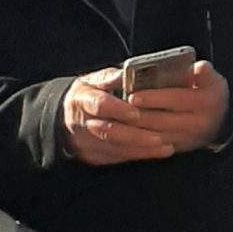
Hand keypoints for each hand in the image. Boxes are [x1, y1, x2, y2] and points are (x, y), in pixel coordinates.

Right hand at [61, 68, 177, 165]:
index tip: (136, 112)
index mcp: (81, 99)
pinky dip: (139, 155)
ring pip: (115, 149)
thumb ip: (113, 77)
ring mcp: (85, 143)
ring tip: (167, 145)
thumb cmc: (90, 93)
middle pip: (108, 132)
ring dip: (142, 149)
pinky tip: (159, 151)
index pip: (98, 105)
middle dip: (135, 136)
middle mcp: (80, 123)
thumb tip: (128, 73)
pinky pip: (117, 158)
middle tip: (159, 137)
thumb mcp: (96, 80)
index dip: (117, 109)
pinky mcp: (93, 156)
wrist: (66, 116)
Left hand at [124, 58, 230, 152]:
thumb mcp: (211, 79)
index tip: (133, 96)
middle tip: (116, 109)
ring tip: (115, 121)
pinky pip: (155, 147)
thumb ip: (204, 72)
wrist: (219, 119)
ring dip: (134, 129)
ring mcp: (190, 138)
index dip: (154, 98)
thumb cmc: (207, 91)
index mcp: (207, 101)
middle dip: (137, 115)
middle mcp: (200, 122)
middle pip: (162, 120)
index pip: (177, 99)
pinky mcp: (180, 148)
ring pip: (156, 135)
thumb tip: (199, 67)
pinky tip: (124, 132)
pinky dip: (138, 140)